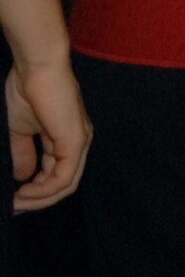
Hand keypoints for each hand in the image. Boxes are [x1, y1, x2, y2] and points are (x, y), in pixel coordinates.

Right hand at [8, 59, 89, 213]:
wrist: (36, 68)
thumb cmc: (28, 91)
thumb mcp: (21, 129)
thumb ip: (24, 153)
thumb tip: (22, 177)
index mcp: (66, 139)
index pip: (57, 175)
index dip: (36, 191)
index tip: (14, 200)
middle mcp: (78, 142)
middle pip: (64, 184)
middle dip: (38, 200)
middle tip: (14, 207)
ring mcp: (80, 142)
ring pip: (66, 184)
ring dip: (40, 199)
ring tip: (17, 202)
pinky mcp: (75, 141)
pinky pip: (64, 176)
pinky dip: (44, 190)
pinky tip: (25, 192)